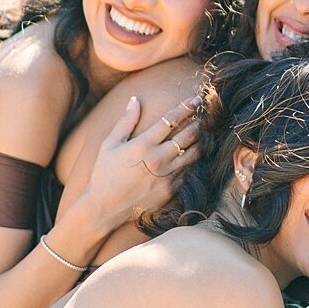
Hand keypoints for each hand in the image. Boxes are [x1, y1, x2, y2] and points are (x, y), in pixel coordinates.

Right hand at [68, 96, 199, 235]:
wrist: (105, 208)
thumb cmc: (104, 175)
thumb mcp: (110, 145)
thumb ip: (125, 121)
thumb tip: (135, 99)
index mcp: (143, 145)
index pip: (171, 120)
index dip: (186, 107)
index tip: (195, 100)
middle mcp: (158, 159)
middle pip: (189, 135)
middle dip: (199, 122)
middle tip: (204, 115)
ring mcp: (167, 176)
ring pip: (194, 153)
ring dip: (201, 141)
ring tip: (203, 133)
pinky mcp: (172, 190)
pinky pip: (189, 171)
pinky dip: (194, 160)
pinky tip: (194, 154)